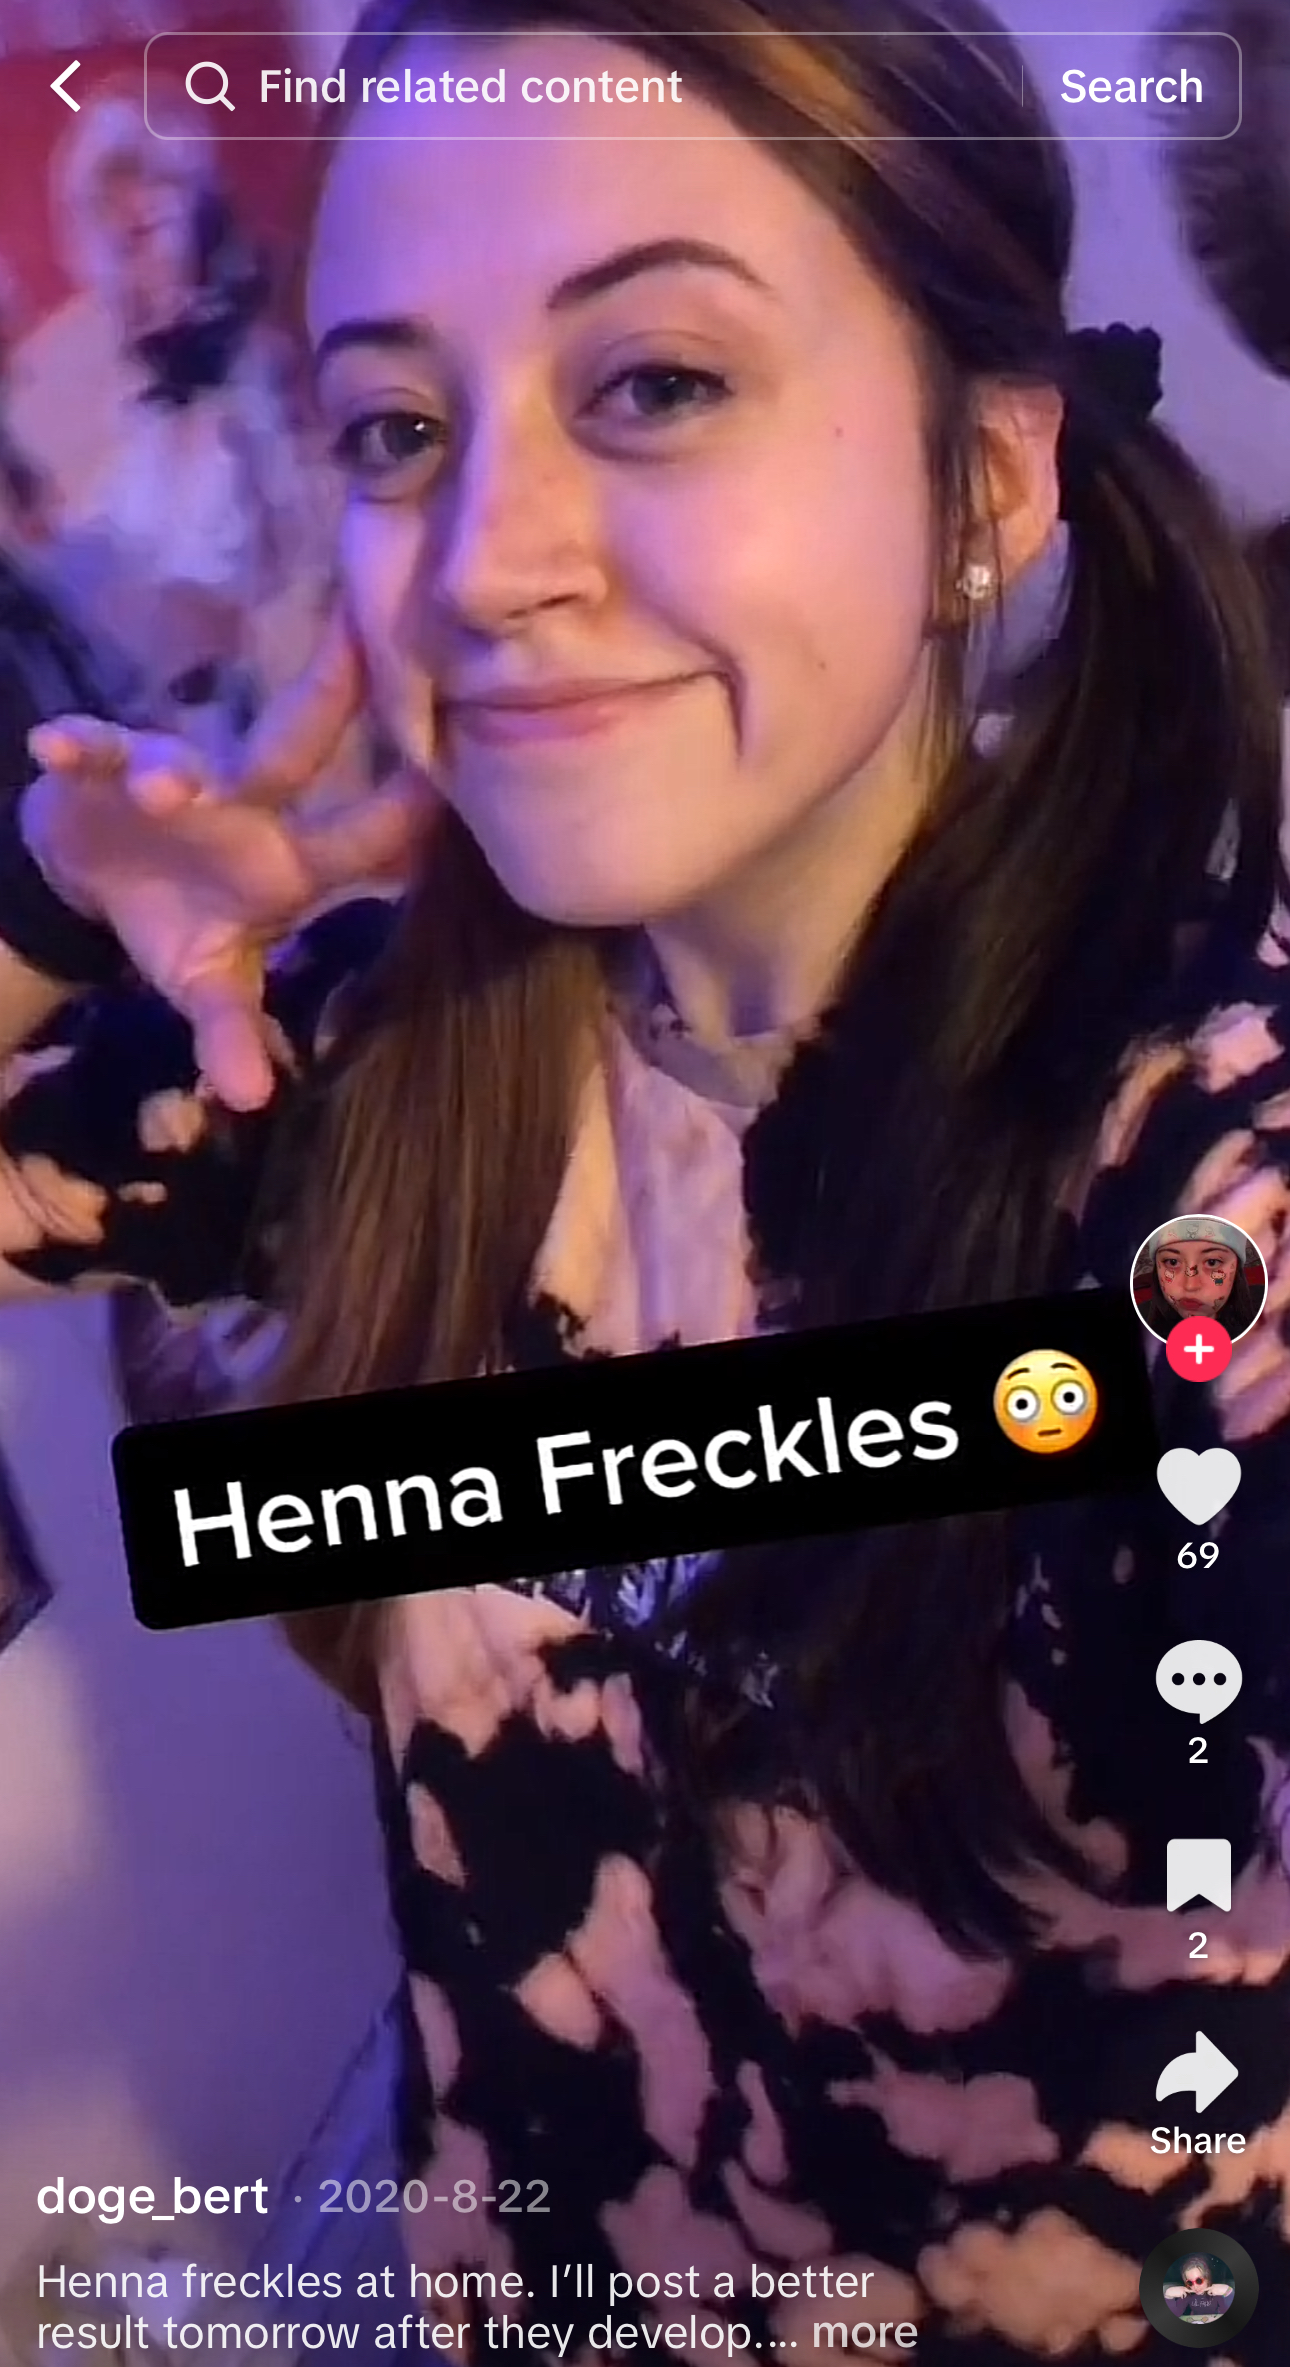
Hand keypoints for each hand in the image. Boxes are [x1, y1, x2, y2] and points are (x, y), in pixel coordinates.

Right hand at [23, 608, 433, 1111]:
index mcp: (289, 862)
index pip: (361, 839)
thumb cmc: (175, 920)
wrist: (94, 874)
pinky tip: (52, 747)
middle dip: (331, 695)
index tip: (453, 788)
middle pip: (294, 746)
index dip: (404, 820)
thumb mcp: (203, 984)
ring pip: (182, 763)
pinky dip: (77, 749)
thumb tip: (250, 1097)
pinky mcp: (105, 763)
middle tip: (368, 645)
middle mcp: (247, 806)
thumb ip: (229, 1034)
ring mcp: (177, 777)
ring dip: (170, 773)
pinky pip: (93, 751)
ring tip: (161, 791)